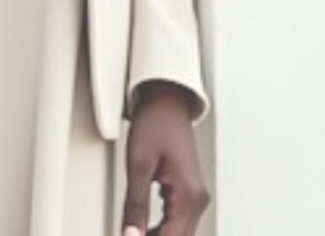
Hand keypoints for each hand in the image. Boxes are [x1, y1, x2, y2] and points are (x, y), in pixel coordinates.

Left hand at [122, 83, 209, 235]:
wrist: (166, 102)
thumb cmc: (154, 124)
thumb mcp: (138, 166)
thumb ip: (135, 206)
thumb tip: (130, 235)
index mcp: (188, 195)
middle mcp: (197, 199)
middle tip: (127, 233)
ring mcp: (194, 196)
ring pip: (177, 232)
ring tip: (131, 232)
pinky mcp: (187, 192)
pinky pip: (176, 221)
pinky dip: (160, 229)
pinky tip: (141, 229)